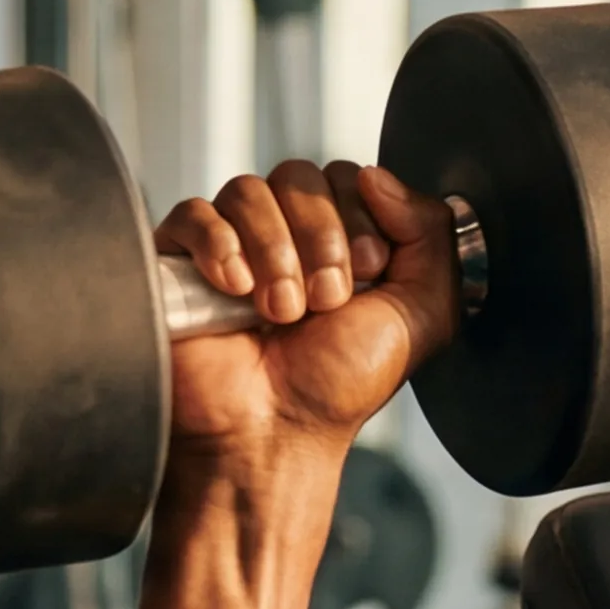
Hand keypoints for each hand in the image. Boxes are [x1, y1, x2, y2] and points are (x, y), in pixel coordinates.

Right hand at [156, 160, 458, 462]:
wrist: (274, 433)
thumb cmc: (339, 385)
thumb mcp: (421, 313)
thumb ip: (431, 236)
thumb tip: (378, 175)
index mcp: (340, 238)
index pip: (348, 176)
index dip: (360, 216)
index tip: (367, 274)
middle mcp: (285, 235)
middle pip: (299, 175)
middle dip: (322, 238)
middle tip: (324, 301)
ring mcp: (230, 244)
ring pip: (249, 191)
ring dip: (276, 252)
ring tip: (281, 312)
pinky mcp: (179, 260)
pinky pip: (194, 213)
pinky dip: (219, 245)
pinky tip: (234, 290)